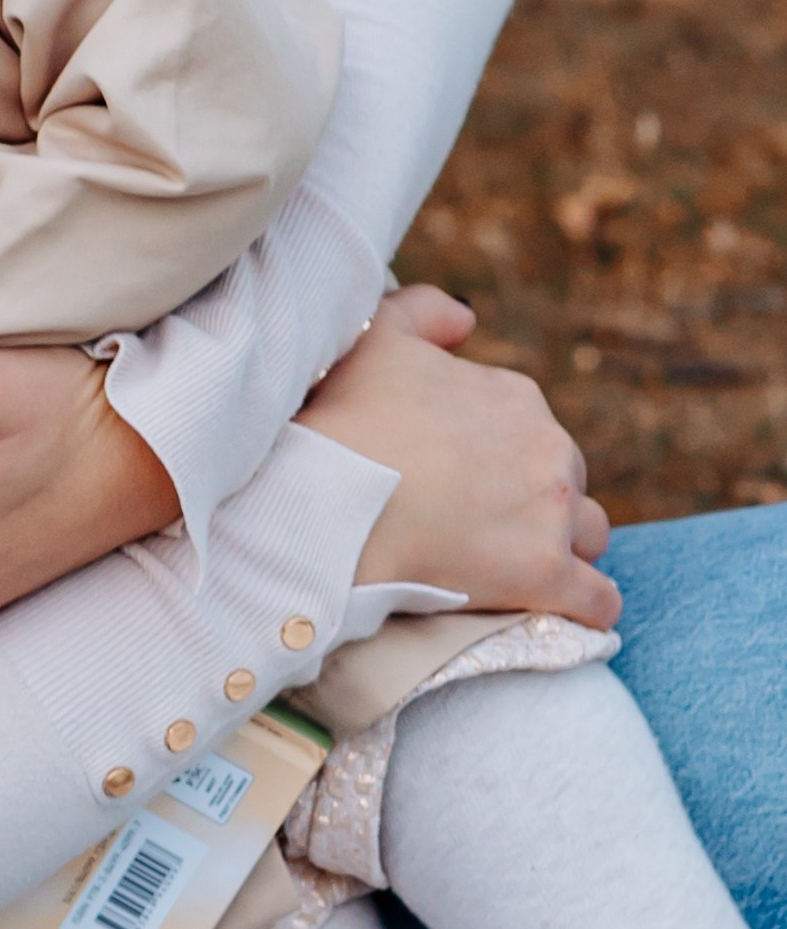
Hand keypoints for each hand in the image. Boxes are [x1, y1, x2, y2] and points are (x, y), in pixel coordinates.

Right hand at [298, 286, 619, 624]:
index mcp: (514, 398)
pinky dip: (587, 608)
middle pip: (565, 482)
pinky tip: (567, 616)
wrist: (332, 504)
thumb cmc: (344, 423)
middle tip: (480, 532)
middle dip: (535, 505)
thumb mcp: (374, 339)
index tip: (461, 486)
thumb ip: (423, 312)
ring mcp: (554, 514)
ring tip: (520, 574)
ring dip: (564, 551)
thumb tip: (466, 318)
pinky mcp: (548, 576)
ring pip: (589, 535)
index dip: (498, 461)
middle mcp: (549, 449)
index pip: (530, 432)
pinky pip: (597, 600)